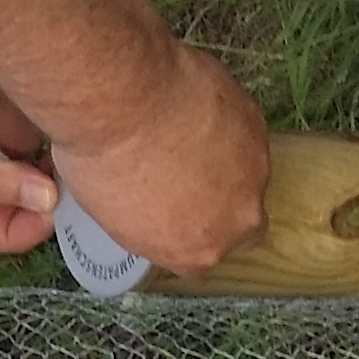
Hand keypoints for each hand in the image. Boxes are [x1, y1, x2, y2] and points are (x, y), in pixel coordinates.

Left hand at [43, 44, 268, 271]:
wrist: (123, 102)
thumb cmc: (99, 160)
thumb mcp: (108, 214)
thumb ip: (145, 225)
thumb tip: (145, 210)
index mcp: (195, 253)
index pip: (200, 256)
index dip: (185, 232)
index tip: (168, 211)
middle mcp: (236, 222)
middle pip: (239, 224)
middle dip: (218, 205)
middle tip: (185, 177)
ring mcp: (253, 174)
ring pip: (246, 174)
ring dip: (221, 161)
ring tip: (182, 134)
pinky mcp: (258, 128)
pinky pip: (244, 132)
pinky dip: (223, 124)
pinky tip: (192, 108)